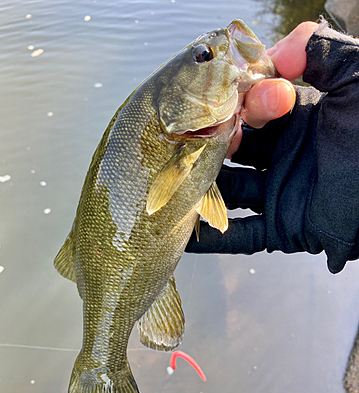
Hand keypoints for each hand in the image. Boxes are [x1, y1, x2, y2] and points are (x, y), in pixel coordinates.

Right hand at [186, 21, 358, 272]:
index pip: (252, 109)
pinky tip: (181, 235)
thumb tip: (275, 53)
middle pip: (232, 149)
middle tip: (196, 140)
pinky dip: (210, 240)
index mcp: (298, 121)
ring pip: (227, 191)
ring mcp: (278, 194)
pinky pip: (239, 237)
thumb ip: (323, 53)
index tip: (232, 101)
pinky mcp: (280, 230)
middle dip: (211, 143)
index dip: (239, 104)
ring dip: (199, 187)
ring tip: (169, 180)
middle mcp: (282, 156)